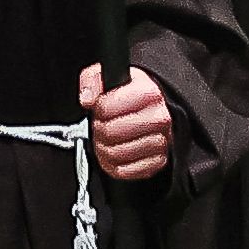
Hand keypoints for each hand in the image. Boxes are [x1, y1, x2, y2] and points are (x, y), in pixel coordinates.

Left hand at [79, 63, 173, 186]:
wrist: (149, 110)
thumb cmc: (126, 94)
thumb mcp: (107, 77)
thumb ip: (92, 80)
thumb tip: (87, 99)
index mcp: (149, 92)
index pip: (107, 107)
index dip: (97, 109)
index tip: (100, 108)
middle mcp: (159, 117)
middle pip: (112, 132)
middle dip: (99, 130)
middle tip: (101, 125)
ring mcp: (162, 141)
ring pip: (118, 153)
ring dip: (104, 149)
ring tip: (106, 140)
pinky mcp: (158, 162)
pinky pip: (126, 171)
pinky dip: (113, 166)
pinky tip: (113, 154)